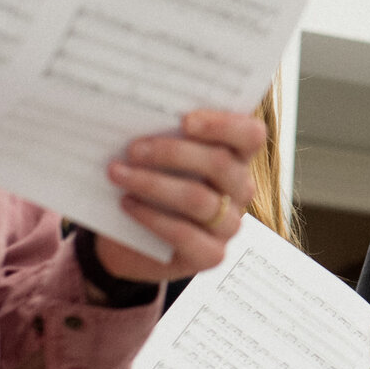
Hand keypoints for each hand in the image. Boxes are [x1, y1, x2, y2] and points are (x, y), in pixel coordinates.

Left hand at [92, 107, 265, 283]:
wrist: (131, 241)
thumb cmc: (150, 187)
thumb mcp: (160, 158)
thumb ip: (165, 135)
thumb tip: (142, 113)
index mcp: (237, 158)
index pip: (250, 135)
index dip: (223, 124)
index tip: (184, 120)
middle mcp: (240, 191)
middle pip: (221, 164)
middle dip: (172, 153)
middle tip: (133, 149)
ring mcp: (229, 225)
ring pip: (199, 198)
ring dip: (152, 183)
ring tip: (118, 174)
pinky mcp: (211, 255)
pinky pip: (184, 233)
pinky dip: (151, 216)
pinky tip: (127, 204)